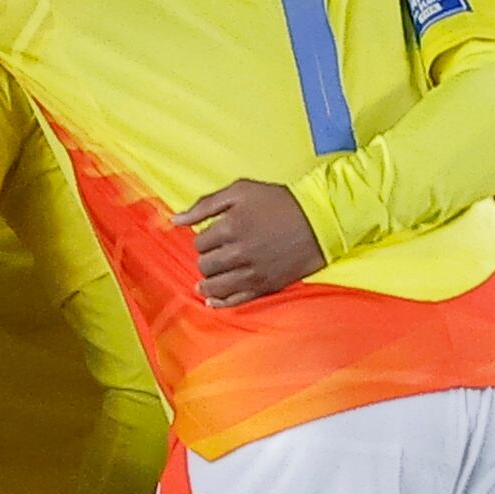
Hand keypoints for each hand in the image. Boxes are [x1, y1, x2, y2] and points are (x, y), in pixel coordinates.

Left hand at [184, 178, 321, 305]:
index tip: (214, 236)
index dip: (203, 239)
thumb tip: (175, 219)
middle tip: (215, 253)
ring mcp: (252, 272)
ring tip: (207, 278)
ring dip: (208, 281)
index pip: (199, 243)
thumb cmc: (279, 202)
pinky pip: (235, 300)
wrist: (319, 220)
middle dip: (206, 259)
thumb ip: (205, 205)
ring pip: (215, 286)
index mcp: (231, 227)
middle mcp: (239, 253)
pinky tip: (213, 299)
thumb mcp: (241, 191)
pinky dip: (220, 302)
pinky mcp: (265, 286)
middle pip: (205, 265)